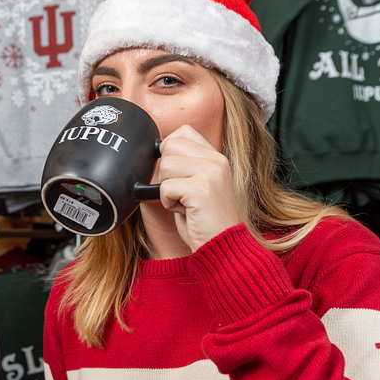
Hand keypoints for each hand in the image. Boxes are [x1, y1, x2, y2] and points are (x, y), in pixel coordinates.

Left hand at [156, 125, 240, 251]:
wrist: (223, 247)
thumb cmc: (204, 220)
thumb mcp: (198, 184)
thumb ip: (186, 165)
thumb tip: (157, 151)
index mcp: (216, 157)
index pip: (182, 132)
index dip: (169, 152)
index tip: (176, 174)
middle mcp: (216, 160)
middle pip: (169, 145)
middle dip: (165, 172)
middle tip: (181, 191)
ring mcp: (211, 173)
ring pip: (165, 166)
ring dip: (166, 189)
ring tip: (184, 203)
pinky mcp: (201, 189)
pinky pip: (165, 187)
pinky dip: (167, 202)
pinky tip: (185, 211)